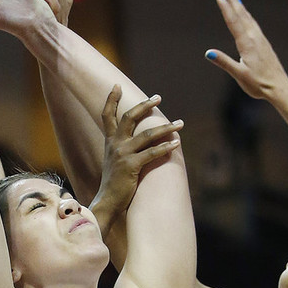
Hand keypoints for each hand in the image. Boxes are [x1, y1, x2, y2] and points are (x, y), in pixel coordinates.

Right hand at [91, 86, 182, 234]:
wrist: (107, 202)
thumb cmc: (114, 184)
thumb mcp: (113, 161)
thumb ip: (121, 148)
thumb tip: (138, 138)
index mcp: (109, 142)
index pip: (107, 116)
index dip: (111, 100)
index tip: (117, 85)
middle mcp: (115, 145)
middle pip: (129, 117)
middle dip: (144, 105)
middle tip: (158, 97)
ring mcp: (122, 155)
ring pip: (147, 134)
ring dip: (166, 128)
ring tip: (181, 123)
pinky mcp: (131, 166)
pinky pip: (152, 153)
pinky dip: (166, 147)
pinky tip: (177, 143)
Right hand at [204, 0, 287, 100]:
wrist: (278, 87)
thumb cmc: (258, 84)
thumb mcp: (239, 74)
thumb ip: (224, 62)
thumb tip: (208, 53)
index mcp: (246, 44)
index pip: (233, 22)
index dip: (226, 9)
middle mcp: (254, 38)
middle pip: (242, 16)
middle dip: (234, 2)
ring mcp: (261, 40)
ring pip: (249, 19)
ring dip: (242, 8)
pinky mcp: (264, 44)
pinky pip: (254, 25)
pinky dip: (249, 17)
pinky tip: (248, 17)